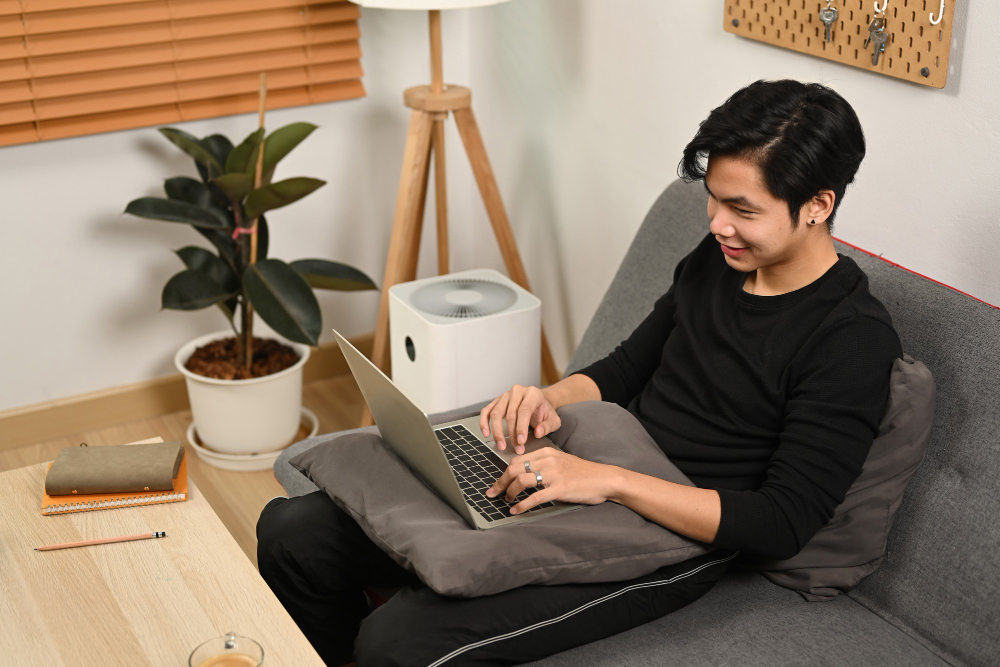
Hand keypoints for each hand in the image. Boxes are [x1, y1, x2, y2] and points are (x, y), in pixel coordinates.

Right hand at [479, 385, 560, 454]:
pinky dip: (484, 422)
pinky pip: (487, 411)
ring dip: (497, 432)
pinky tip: (486, 433)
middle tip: (516, 448)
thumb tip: (538, 432)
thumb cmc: (545, 411)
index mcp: (532, 393)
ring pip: (496, 413)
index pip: (524, 410)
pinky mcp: (497, 401)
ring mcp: (505, 395)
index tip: (521, 441)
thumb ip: (547, 426)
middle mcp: (517, 392)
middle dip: (512, 434)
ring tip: (501, 445)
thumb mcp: (554, 420)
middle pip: (510, 414)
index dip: (521, 427)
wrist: (540, 402)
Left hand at [484, 447, 619, 514]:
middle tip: (494, 493)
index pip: (517, 460)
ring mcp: (554, 474)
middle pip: (514, 468)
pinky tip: (516, 511)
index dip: (504, 472)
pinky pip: (535, 497)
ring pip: (521, 480)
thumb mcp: (561, 462)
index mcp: (547, 452)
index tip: (498, 483)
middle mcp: (548, 461)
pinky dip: (522, 505)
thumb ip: (544, 465)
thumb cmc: (584, 473)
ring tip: (507, 501)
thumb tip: (524, 475)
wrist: (604, 479)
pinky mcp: (560, 488)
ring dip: (510, 492)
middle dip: (501, 482)